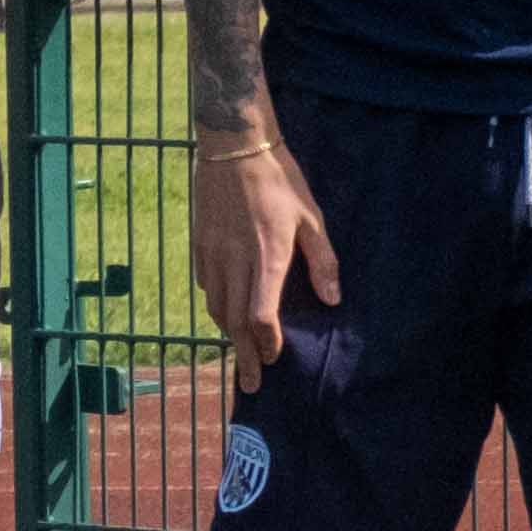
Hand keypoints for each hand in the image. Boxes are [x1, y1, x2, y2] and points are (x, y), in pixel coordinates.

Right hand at [192, 127, 340, 384]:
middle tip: (252, 384)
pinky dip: (216, 308)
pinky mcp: (199, 246)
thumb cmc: (279, 180)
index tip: (276, 357)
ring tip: (240, 354)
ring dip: (229, 335)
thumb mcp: (311, 217)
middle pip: (236, 323)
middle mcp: (236, 262)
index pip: (261, 316)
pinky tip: (224, 315)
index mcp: (267, 256)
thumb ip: (322, 261)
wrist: (233, 146)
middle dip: (245, 357)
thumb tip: (332, 300)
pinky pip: (206, 288)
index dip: (268, 342)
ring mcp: (213, 255)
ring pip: (217, 308)